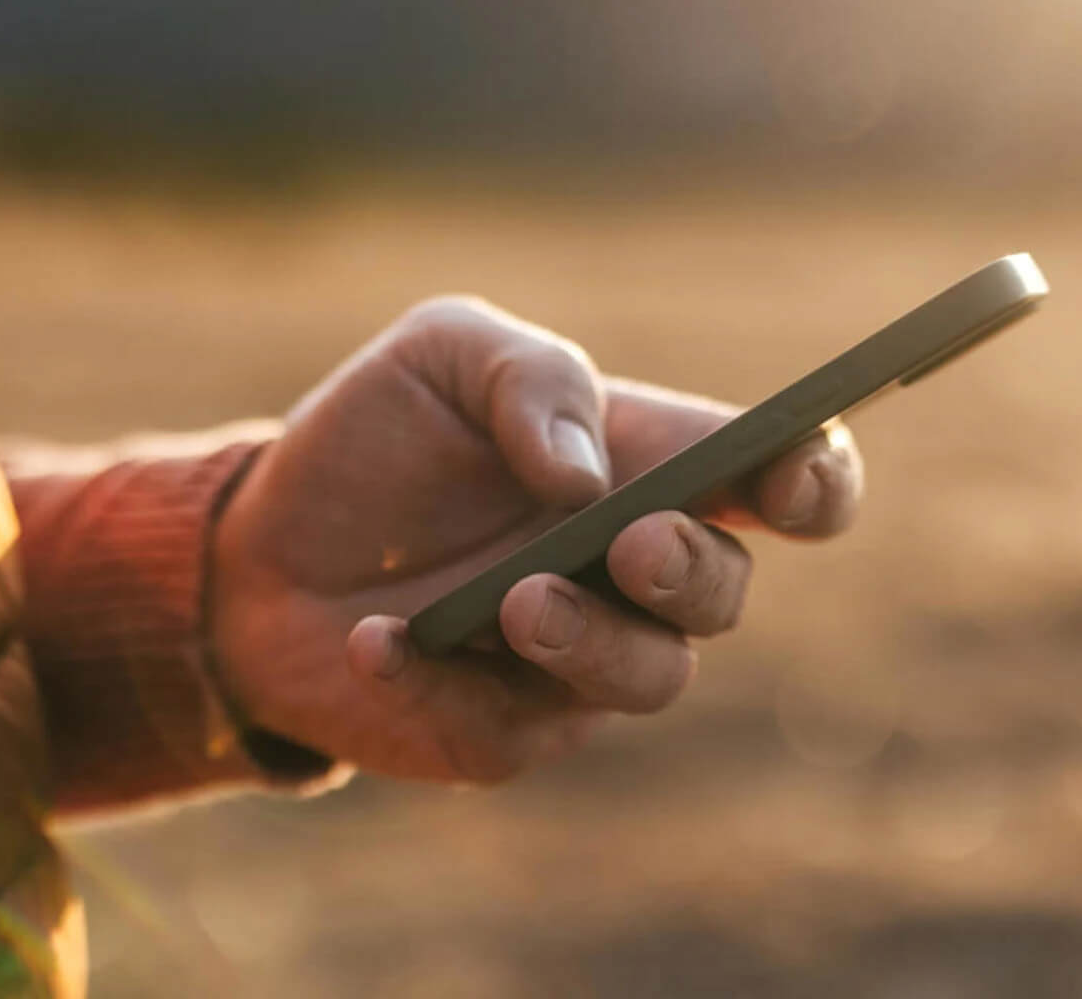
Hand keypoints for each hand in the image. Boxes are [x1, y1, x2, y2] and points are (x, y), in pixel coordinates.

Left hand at [209, 296, 861, 783]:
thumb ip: (530, 377)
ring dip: (593, 641)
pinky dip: (440, 681)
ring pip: (647, 677)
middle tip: (634, 544)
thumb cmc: (380, 435)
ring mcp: (574, 660)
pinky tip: (376, 640)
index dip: (815, 481)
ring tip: (517, 601)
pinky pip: (505, 727)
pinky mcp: (500, 728)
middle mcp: (630, 572)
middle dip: (693, 571)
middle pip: (723, 592)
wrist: (267, 541)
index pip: (780, 481)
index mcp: (647, 466)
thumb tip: (587, 473)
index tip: (793, 475)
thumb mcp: (442, 353)